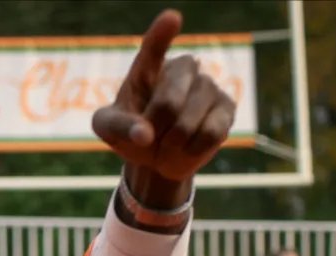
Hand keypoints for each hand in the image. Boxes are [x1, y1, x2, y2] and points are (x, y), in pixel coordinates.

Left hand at [93, 10, 235, 206]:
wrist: (156, 157)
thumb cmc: (130, 132)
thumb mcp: (108, 129)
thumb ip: (119, 127)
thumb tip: (144, 134)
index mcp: (148, 67)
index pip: (153, 48)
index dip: (162, 34)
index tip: (172, 18)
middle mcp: (182, 69)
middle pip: (168, 102)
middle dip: (154, 129)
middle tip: (149, 136)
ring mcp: (208, 86)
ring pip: (189, 122)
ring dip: (173, 142)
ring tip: (167, 141)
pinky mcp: (227, 107)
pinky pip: (211, 133)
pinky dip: (193, 149)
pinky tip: (188, 146)